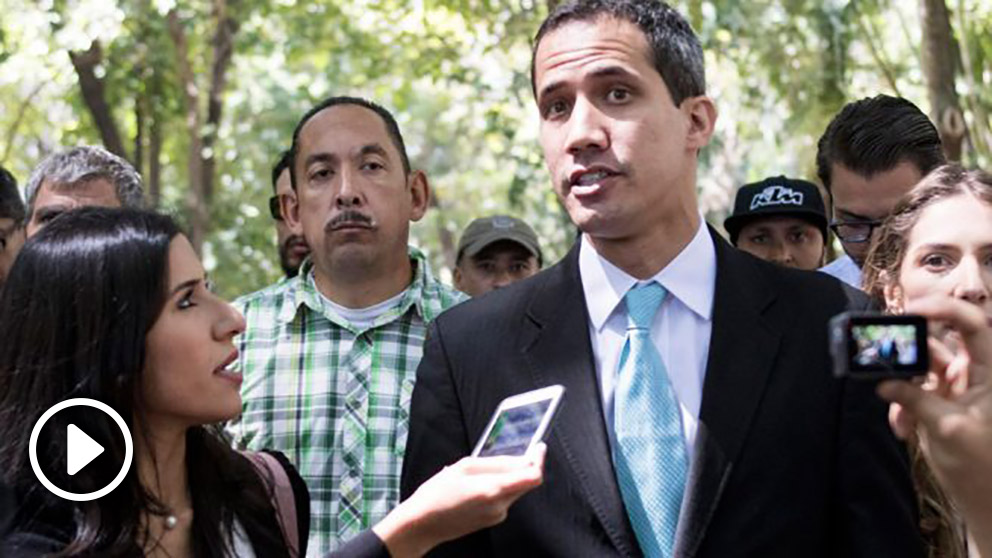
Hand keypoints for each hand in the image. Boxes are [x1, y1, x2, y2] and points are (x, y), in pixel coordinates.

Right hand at [373, 444, 545, 557]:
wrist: (422, 524)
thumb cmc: (437, 495)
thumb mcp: (463, 467)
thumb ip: (495, 463)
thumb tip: (518, 459)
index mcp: (493, 490)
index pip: (532, 477)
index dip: (538, 460)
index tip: (538, 448)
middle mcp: (500, 506)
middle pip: (525, 483)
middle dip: (522, 466)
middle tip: (513, 451)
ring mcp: (497, 516)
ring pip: (514, 490)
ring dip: (508, 476)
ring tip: (484, 469)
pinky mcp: (492, 520)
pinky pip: (504, 499)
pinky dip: (499, 487)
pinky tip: (479, 483)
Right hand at [876, 295, 991, 555]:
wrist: (986, 498)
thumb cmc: (981, 464)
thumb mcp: (947, 429)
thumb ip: (914, 399)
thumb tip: (883, 382)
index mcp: (990, 370)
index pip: (973, 323)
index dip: (944, 308)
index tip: (910, 310)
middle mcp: (973, 371)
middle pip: (936, 342)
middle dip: (907, 351)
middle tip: (880, 354)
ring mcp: (956, 386)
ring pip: (918, 368)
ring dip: (900, 387)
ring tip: (898, 416)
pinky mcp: (940, 402)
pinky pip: (912, 391)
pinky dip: (901, 406)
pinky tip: (901, 429)